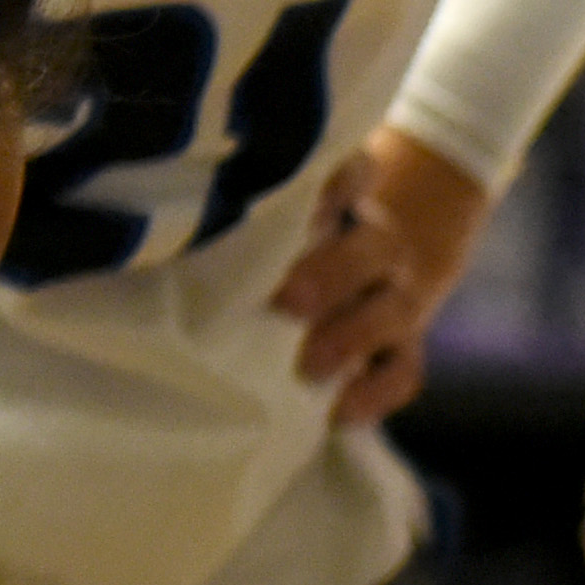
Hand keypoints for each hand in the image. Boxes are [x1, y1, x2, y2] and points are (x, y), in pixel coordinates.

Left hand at [271, 127, 494, 424]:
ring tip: (310, 366)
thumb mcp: (284, 212)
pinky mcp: (404, 349)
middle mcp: (380, 244)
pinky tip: (338, 412)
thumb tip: (179, 230)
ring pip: (394, 312)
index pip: (354, 173)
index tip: (303, 202)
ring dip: (353, 338)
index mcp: (346, 199)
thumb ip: (252, 216)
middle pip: (373, 249)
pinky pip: (404, 372)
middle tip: (288, 302)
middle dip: (332, 275)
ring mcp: (398, 299)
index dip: (335, 182)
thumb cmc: (297, 241)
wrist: (373, 264)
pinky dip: (375, 394)